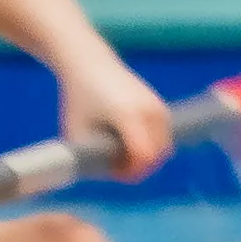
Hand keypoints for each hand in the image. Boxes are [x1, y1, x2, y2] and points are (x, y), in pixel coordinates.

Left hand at [61, 60, 176, 180]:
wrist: (90, 63)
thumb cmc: (78, 99)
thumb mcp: (77, 133)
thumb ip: (92, 159)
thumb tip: (109, 178)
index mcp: (127, 116)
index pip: (144, 157)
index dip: (130, 172)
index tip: (112, 172)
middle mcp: (149, 110)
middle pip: (158, 155)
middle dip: (139, 167)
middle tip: (114, 164)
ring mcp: (158, 106)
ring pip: (163, 147)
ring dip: (146, 156)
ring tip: (120, 151)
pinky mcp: (161, 105)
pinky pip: (163, 136)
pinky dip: (151, 144)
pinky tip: (128, 140)